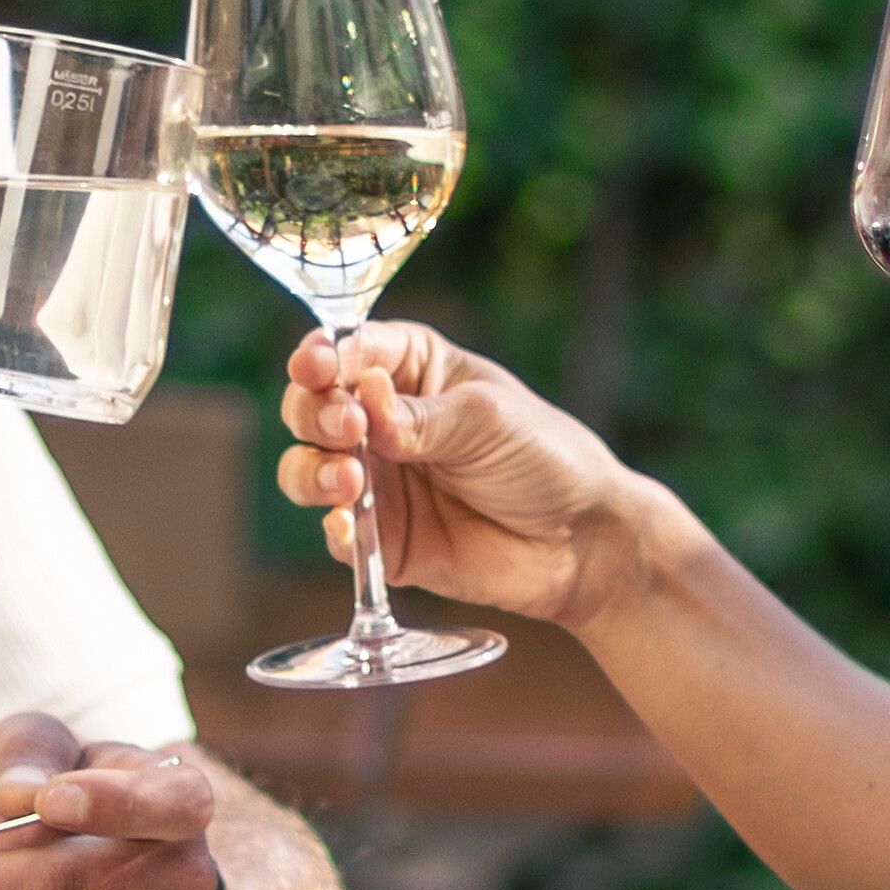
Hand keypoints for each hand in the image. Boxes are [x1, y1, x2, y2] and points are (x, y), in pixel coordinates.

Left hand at [0, 712, 224, 889]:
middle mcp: (182, 877)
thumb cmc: (69, 783)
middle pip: (67, 885)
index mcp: (181, 801)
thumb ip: (29, 755)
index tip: (51, 801)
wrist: (95, 846)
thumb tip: (19, 796)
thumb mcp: (44, 744)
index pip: (160, 806)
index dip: (106, 805)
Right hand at [277, 326, 651, 627]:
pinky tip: (350, 528)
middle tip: (347, 427)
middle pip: (311, 407)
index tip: (321, 366)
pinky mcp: (383, 539)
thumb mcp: (486, 418)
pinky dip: (335, 530)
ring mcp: (378, 481)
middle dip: (314, 412)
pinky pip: (337, 535)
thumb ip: (419, 416)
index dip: (324, 355)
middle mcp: (381, 421)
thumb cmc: (543, 456)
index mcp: (410, 370)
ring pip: (307, 469)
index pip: (347, 349)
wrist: (581, 538)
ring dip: (313, 471)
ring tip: (350, 481)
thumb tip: (363, 404)